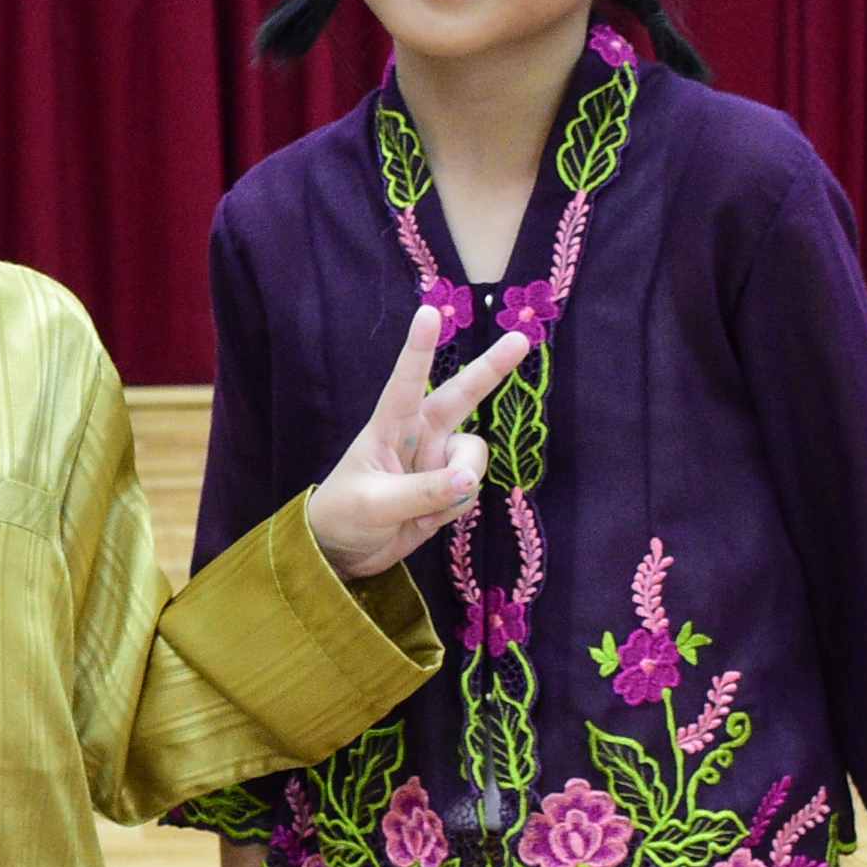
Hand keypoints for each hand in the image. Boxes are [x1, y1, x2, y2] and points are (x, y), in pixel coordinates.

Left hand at [308, 307, 534, 579]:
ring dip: (461, 483)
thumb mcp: (375, 505)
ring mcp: (437, 461)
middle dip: (491, 369)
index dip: (419, 348)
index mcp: (389, 427)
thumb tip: (469, 480)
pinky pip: (471, 491)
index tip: (429, 312)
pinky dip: (455, 509)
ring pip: (473, 458)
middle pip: (462, 396)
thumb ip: (422, 492)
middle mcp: (419, 435)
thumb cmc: (344, 516)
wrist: (344, 554)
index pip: (406, 381)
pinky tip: (427, 520)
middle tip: (522, 340)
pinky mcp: (449, 489)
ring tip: (426, 510)